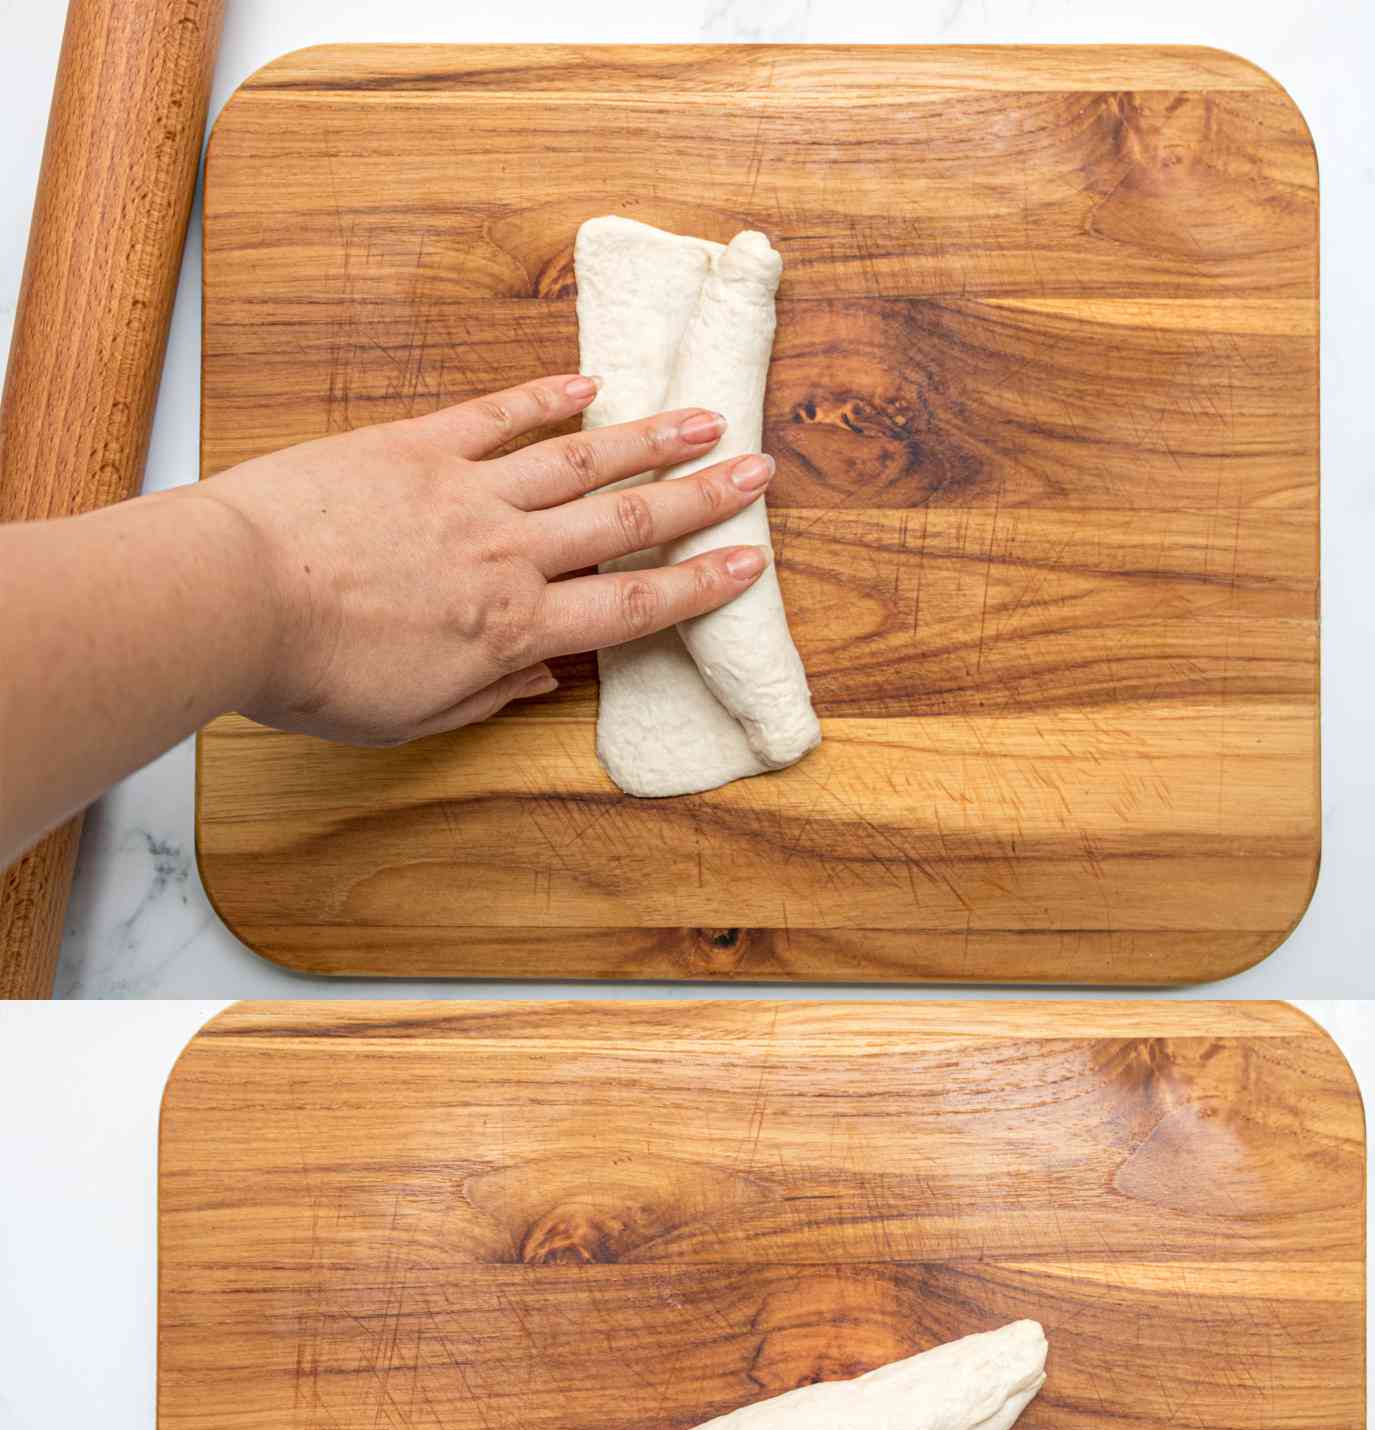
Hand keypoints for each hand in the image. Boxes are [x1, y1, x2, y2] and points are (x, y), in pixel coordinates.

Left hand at [206, 372, 773, 744]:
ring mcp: (467, 492)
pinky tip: (590, 384)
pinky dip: (547, 398)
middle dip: (700, 498)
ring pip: (580, 461)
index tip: (750, 564)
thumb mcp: (410, 716)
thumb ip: (486, 696)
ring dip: (649, 438)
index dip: (698, 587)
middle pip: (627, 524)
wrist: (233, 598)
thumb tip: (543, 681)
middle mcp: (509, 556)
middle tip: (759, 472)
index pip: (631, 608)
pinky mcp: (417, 446)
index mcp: (513, 630)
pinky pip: (498, 417)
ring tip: (703, 415)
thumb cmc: (312, 675)